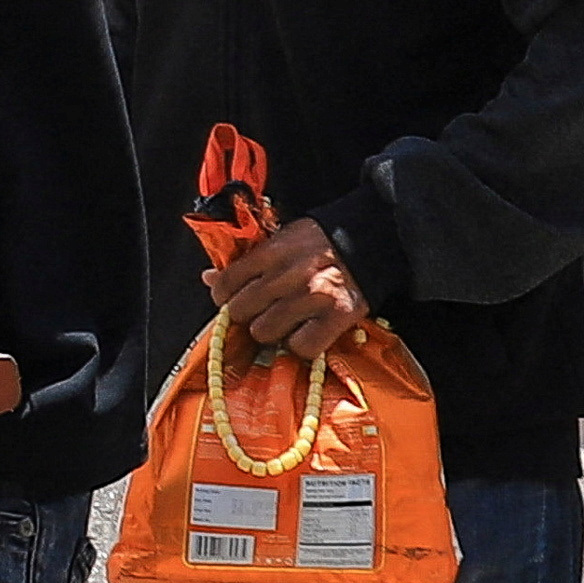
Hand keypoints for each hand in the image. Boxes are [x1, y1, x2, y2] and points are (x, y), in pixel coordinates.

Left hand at [204, 213, 365, 363]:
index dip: (225, 297)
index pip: (225, 284)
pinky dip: (301, 345)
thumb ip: (247, 260)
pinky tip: (307, 332)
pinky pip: (302, 347)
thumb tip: (208, 278)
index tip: (235, 299)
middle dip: (248, 315)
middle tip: (264, 311)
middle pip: (241, 312)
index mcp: (272, 251)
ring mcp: (313, 297)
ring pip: (265, 332)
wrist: (374, 236)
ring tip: (287, 321)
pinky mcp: (338, 316)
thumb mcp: (282, 240)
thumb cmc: (322, 241)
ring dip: (272, 332)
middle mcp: (289, 274)